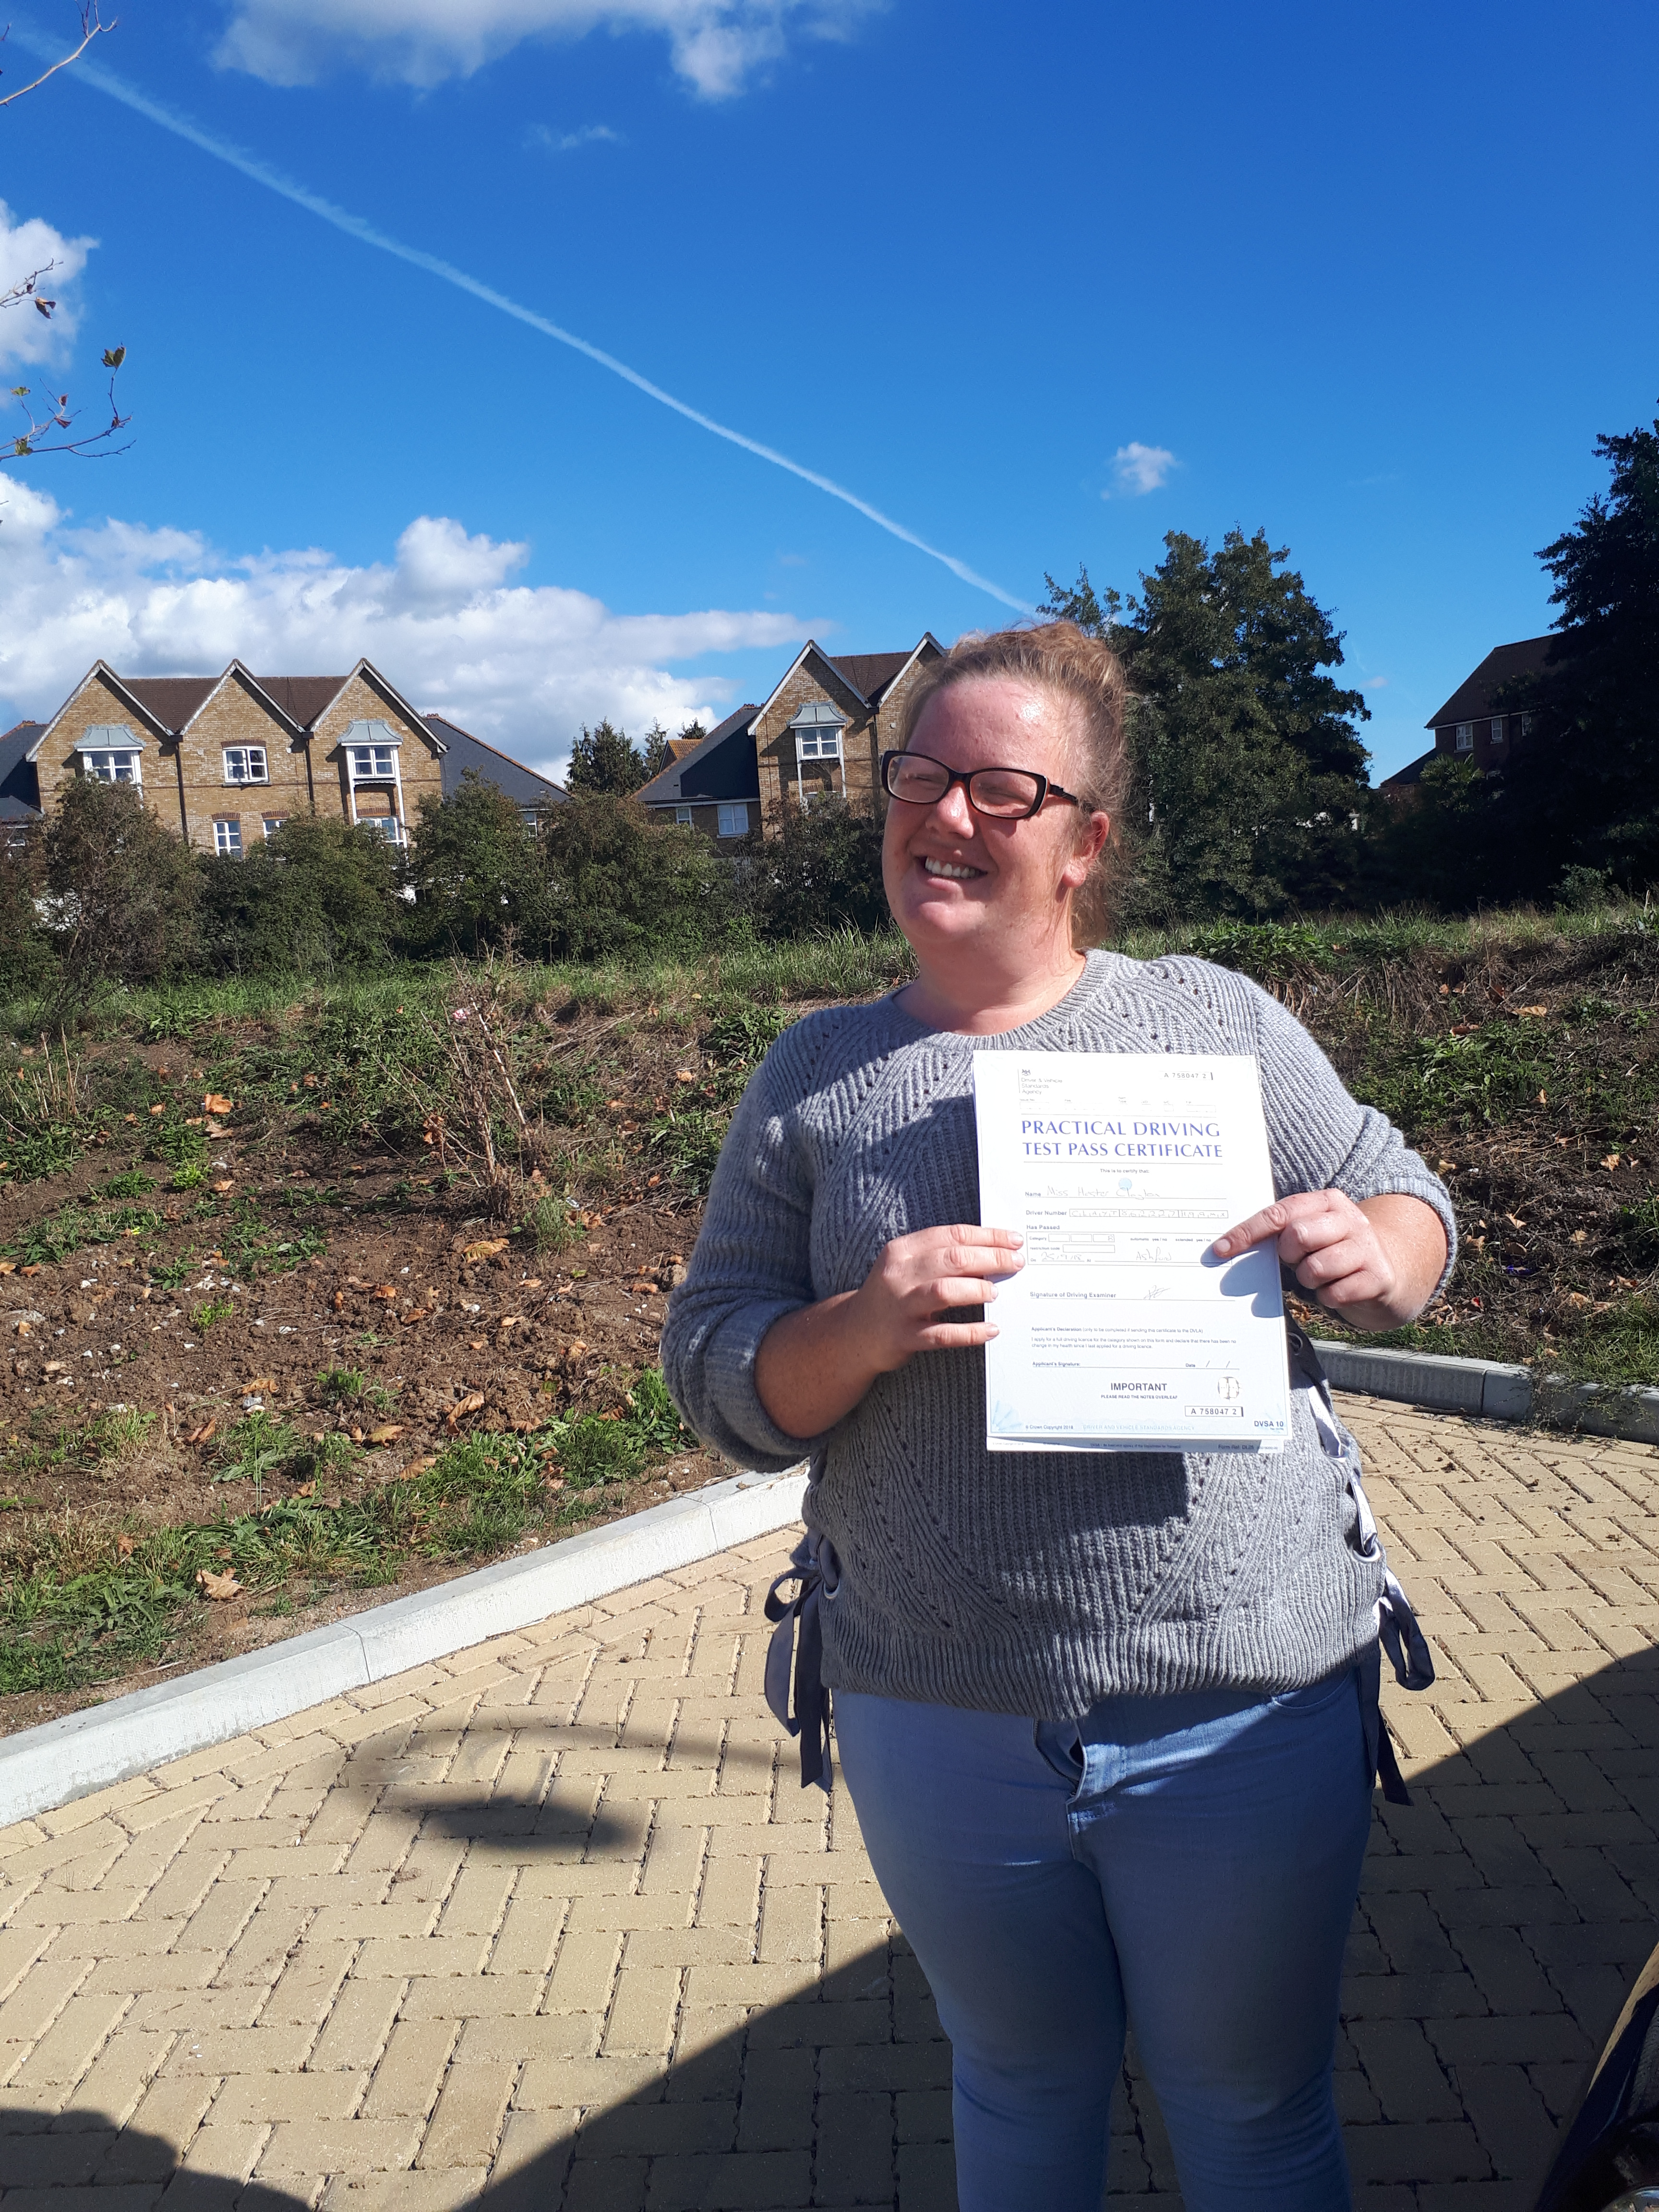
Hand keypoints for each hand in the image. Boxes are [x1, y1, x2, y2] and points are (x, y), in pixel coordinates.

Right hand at [753, 1223, 1023, 1439]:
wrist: (855, 1333)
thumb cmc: (893, 1295)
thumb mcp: (907, 1267)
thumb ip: (940, 1256)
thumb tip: (994, 1251)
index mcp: (901, 1251)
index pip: (950, 1235)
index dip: (986, 1236)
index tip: (1014, 1240)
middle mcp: (898, 1275)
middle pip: (951, 1259)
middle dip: (990, 1259)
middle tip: (1016, 1263)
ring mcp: (899, 1307)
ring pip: (943, 1292)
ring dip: (976, 1290)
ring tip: (996, 1293)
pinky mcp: (903, 1337)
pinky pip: (941, 1334)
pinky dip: (970, 1332)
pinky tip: (991, 1330)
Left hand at [1212, 1191, 1444, 1330]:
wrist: (1388, 1272)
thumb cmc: (1333, 1252)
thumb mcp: (1312, 1234)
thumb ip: (1282, 1234)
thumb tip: (1230, 1250)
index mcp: (1327, 1201)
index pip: (1279, 1213)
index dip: (1248, 1232)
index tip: (1220, 1250)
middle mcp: (1349, 1219)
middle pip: (1299, 1235)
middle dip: (1289, 1255)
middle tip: (1296, 1261)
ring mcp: (1366, 1247)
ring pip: (1316, 1267)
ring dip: (1309, 1280)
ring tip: (1319, 1276)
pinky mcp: (1378, 1277)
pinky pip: (1335, 1293)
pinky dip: (1329, 1297)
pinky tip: (1337, 1289)